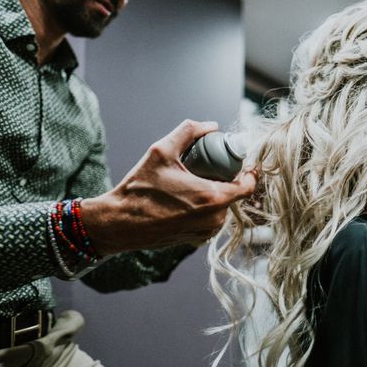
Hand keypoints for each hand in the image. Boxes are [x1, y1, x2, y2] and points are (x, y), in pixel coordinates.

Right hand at [81, 120, 256, 255]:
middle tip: (205, 167)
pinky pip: (209, 219)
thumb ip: (189, 131)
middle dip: (224, 179)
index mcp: (212, 197)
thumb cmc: (139, 189)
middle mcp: (214, 219)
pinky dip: (202, 208)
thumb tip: (211, 126)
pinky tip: (183, 199)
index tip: (237, 162)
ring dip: (212, 194)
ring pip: (221, 207)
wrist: (119, 224)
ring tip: (190, 183)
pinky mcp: (196, 240)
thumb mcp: (161, 150)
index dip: (247, 171)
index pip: (248, 185)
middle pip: (233, 194)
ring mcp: (206, 232)